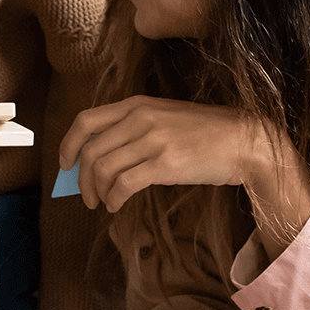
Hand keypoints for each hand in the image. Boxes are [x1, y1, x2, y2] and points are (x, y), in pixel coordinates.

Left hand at [58, 96, 262, 212]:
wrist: (244, 140)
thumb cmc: (203, 133)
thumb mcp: (162, 117)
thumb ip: (132, 129)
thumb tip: (102, 159)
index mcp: (135, 105)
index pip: (86, 120)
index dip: (68, 143)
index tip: (65, 164)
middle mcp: (139, 118)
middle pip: (92, 150)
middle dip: (81, 178)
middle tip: (85, 196)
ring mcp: (152, 140)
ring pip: (105, 168)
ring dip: (97, 191)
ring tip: (102, 203)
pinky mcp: (166, 163)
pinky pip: (125, 183)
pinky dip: (114, 198)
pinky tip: (116, 205)